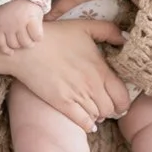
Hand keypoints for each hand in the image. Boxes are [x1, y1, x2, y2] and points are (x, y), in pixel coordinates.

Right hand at [0, 0, 44, 50]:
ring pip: (14, 45)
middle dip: (29, 43)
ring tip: (21, 41)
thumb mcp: (37, 12)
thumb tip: (37, 40)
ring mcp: (7, 27)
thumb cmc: (27, 6)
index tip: (37, 35)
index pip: (37, 37)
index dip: (38, 38)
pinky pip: (1, 44)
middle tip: (29, 40)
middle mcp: (18, 23)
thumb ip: (39, 26)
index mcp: (30, 18)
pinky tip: (11, 52)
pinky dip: (6, 50)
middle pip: (26, 43)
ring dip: (19, 46)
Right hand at [0, 16, 130, 132]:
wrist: (27, 49)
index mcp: (101, 70)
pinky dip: (88, 125)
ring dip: (98, 115)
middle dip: (111, 109)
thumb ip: (109, 30)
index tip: (120, 101)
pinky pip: (83, 122)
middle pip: (110, 109)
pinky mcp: (62, 104)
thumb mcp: (85, 26)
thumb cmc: (56, 36)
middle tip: (106, 105)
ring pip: (98, 116)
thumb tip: (125, 39)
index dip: (123, 102)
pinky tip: (89, 122)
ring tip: (94, 110)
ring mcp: (77, 97)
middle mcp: (92, 86)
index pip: (122, 96)